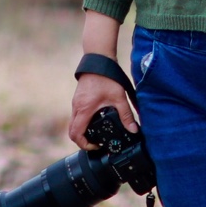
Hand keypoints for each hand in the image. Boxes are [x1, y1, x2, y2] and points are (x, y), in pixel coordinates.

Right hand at [69, 10, 136, 147]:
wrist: (97, 60)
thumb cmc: (106, 77)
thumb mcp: (119, 97)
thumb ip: (126, 115)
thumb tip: (134, 129)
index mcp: (84, 109)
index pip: (76, 134)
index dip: (84, 144)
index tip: (96, 146)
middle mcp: (76, 107)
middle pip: (72, 131)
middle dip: (82, 140)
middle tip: (96, 142)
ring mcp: (76, 103)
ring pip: (74, 123)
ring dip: (82, 131)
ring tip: (98, 133)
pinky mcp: (78, 99)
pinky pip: (76, 116)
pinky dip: (83, 123)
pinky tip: (96, 121)